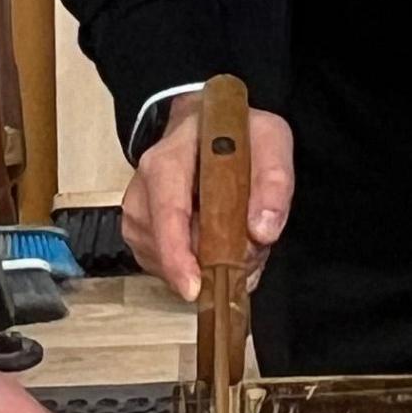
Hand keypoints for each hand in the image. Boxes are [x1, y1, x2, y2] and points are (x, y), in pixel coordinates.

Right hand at [121, 92, 294, 300]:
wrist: (202, 124)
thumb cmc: (234, 132)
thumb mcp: (269, 139)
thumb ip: (274, 181)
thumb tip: (262, 231)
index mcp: (167, 162)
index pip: (166, 213)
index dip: (177, 255)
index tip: (195, 288)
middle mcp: (143, 191)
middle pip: (165, 247)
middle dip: (208, 265)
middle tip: (249, 253)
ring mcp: (138, 215)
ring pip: (164, 263)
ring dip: (204, 267)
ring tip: (237, 242)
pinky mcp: (142, 234)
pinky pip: (164, 267)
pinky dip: (194, 268)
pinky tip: (217, 248)